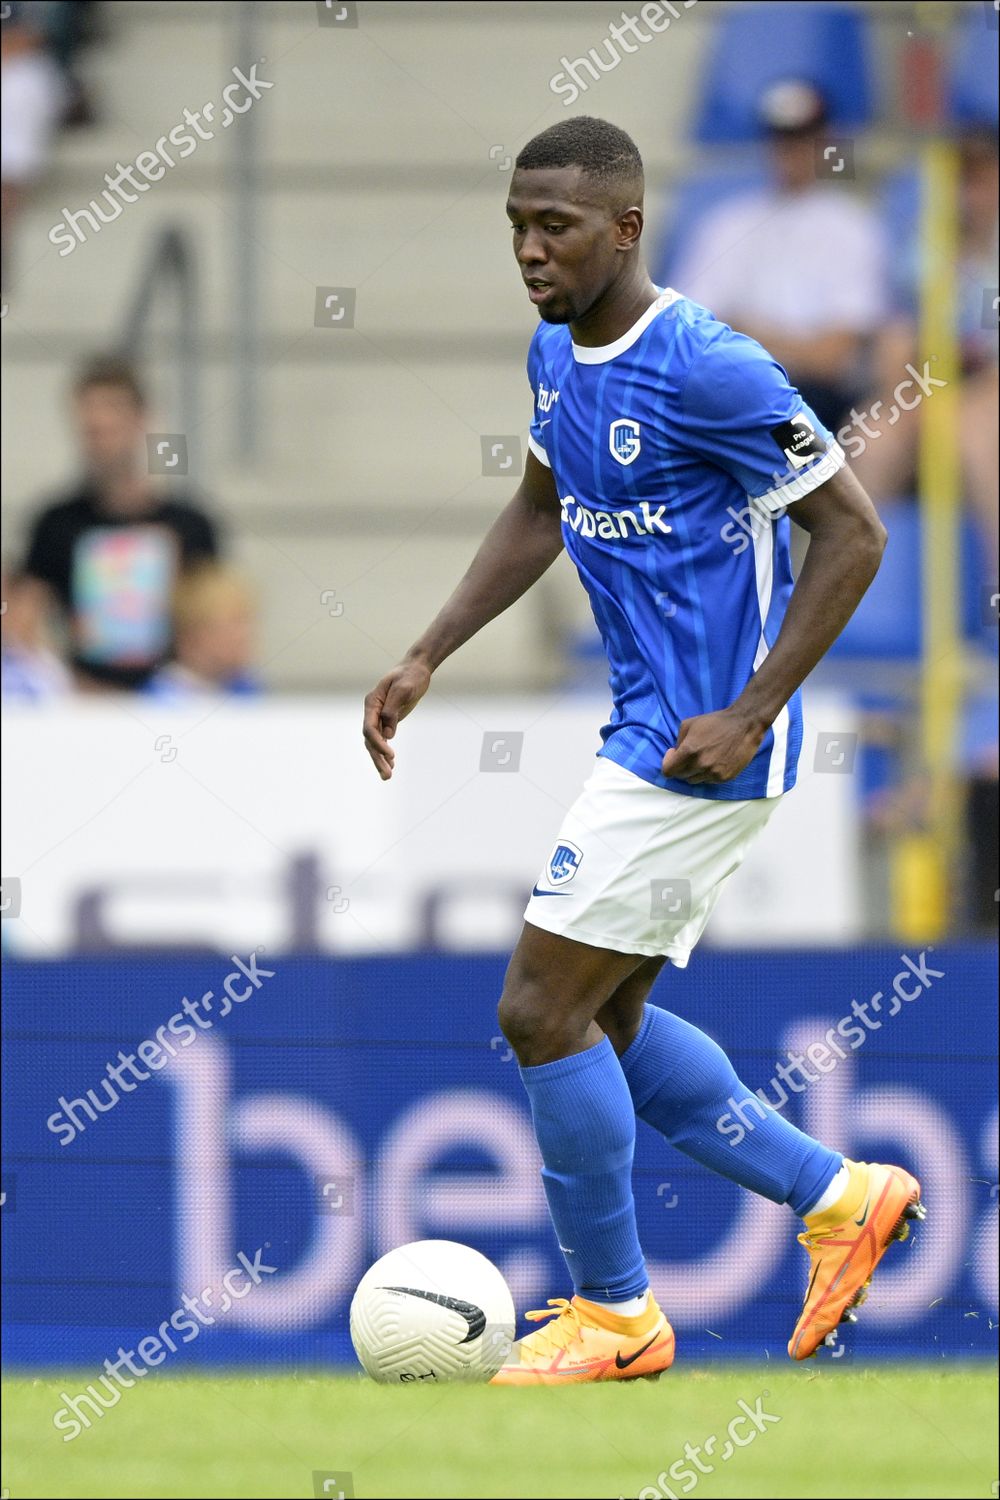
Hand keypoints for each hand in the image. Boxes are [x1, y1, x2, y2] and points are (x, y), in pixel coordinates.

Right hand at [363, 658, 431, 779]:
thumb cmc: (410, 676)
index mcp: (372, 702)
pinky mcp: (387, 719)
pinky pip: (382, 738)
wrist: (416, 668)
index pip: (369, 728)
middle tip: (387, 775)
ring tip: (388, 776)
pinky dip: (385, 751)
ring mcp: (378, 715)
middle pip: (370, 739)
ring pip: (375, 741)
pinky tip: (391, 763)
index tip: (391, 755)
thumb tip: (388, 735)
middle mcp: (372, 710)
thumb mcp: (403, 690)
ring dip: (380, 759)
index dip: (378, 743)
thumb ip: (393, 711)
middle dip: (377, 758)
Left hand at [661, 706, 767, 785]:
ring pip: (694, 780)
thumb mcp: (689, 724)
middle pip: (680, 776)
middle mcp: (700, 765)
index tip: (673, 754)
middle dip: (680, 766)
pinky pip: (708, 781)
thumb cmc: (716, 722)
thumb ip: (678, 741)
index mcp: (689, 751)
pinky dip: (707, 774)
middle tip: (688, 755)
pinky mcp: (725, 777)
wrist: (744, 725)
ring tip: (702, 758)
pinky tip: (713, 761)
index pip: (668, 771)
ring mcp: (713, 773)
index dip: (668, 763)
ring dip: (693, 771)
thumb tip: (675, 754)